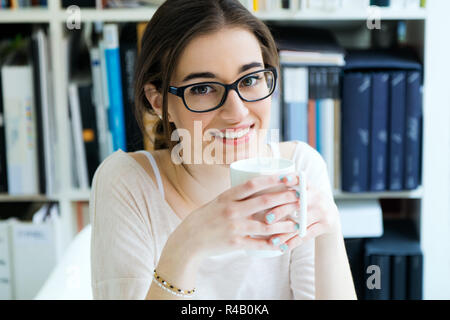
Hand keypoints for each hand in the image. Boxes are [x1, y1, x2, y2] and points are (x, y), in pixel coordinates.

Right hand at [169, 174, 301, 259]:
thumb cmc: (205, 218)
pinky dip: (272, 244)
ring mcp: (234, 227)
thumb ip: (236, 197)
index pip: (253, 184)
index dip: (272, 179)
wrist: (189, 240)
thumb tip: (258, 189)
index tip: (287, 177)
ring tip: (297, 223)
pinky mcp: (235, 243)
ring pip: (266, 225)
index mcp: (227, 197)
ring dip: (284, 224)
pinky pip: (258, 244)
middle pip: (264, 202)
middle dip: (285, 198)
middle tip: (300, 197)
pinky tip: (283, 243)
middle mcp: (231, 210)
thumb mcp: (218, 201)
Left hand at [264, 173, 339, 251]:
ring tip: (272, 240)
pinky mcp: (325, 225)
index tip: (283, 179)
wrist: (330, 215)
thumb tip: (258, 186)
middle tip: (267, 219)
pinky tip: (283, 248)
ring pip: (301, 223)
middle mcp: (317, 197)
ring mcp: (322, 212)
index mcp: (309, 186)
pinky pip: (307, 235)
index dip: (293, 178)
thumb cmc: (307, 201)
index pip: (301, 179)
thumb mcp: (302, 191)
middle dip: (281, 211)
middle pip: (298, 203)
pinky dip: (293, 242)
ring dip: (285, 233)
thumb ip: (286, 188)